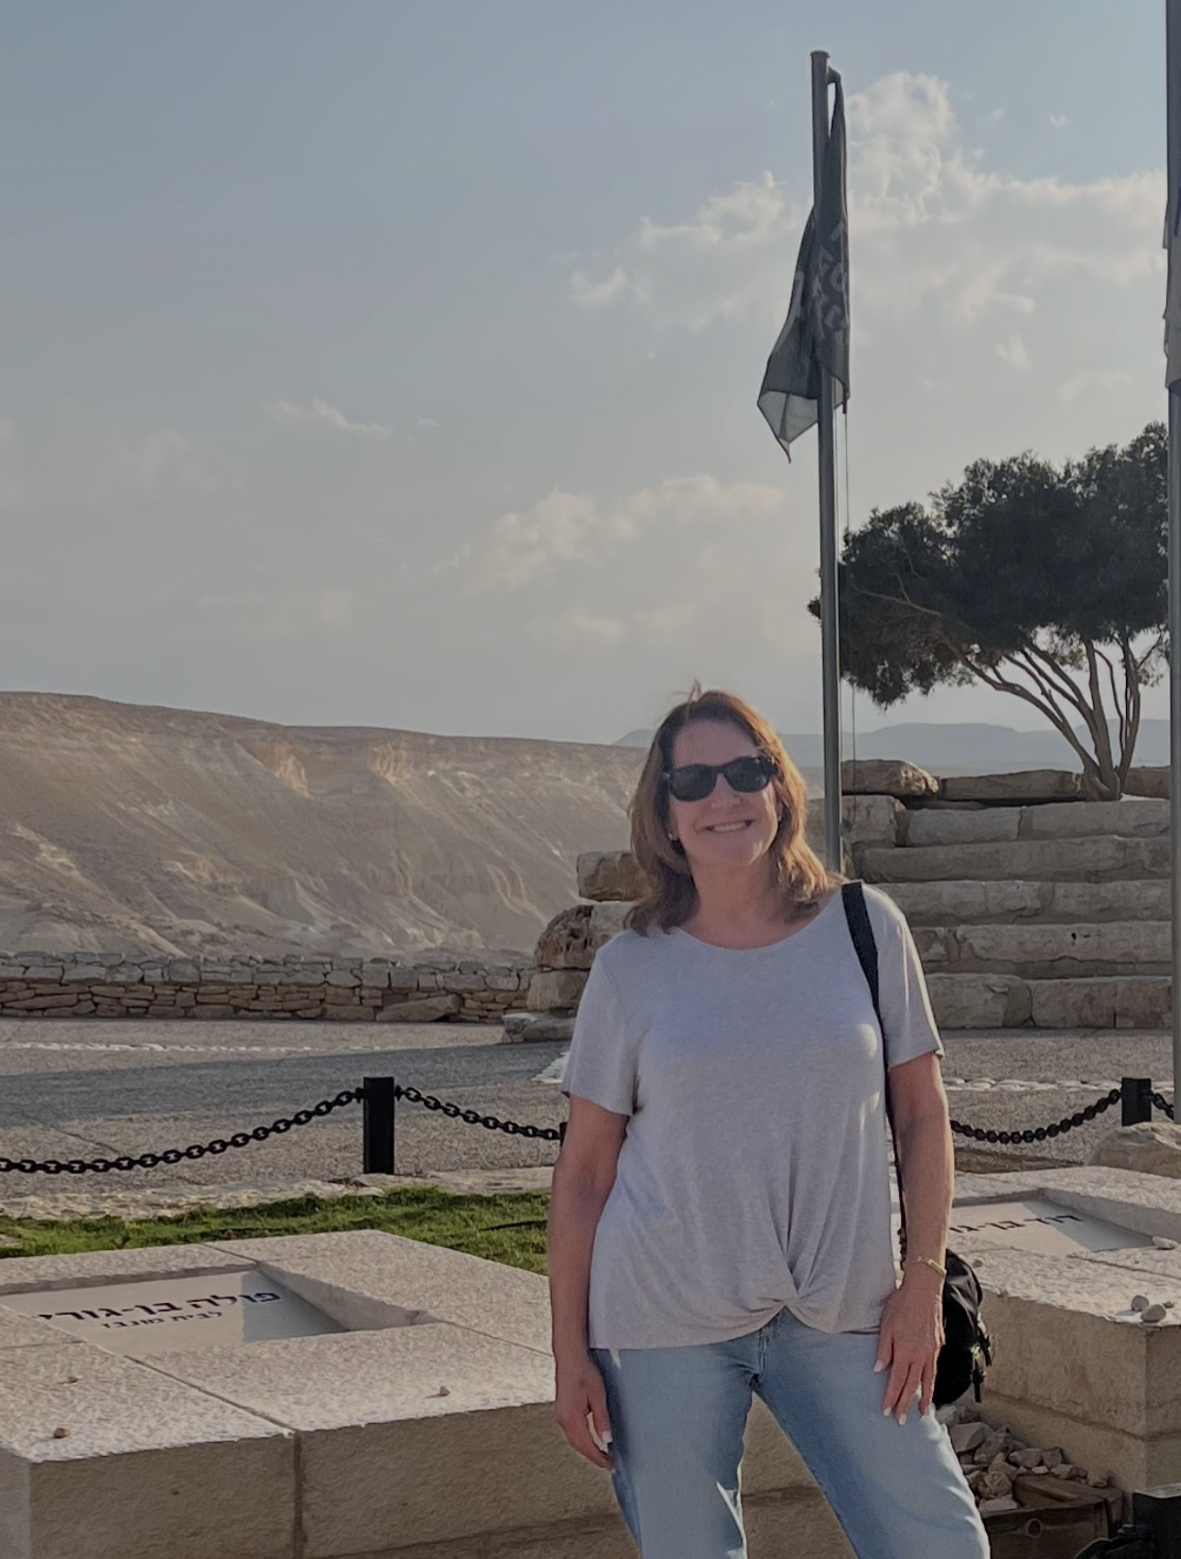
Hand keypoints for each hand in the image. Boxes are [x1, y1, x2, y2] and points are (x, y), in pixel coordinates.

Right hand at [553, 1351, 613, 1469]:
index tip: (609, 1465)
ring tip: (601, 1455)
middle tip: (608, 1464)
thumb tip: (606, 1440)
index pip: (586, 1445)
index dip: (598, 1457)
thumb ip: (601, 1419)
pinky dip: (581, 1441)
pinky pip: (571, 1433)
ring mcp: (561, 1416)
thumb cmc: (583, 1372)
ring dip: (587, 1450)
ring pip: (574, 1440)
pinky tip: (589, 1441)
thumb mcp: (597, 1395)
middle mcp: (563, 1419)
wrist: (569, 1358)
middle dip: (593, 1457)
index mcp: (571, 1417)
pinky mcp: (562, 1412)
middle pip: (579, 1445)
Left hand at [874, 1271, 943, 1424]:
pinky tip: (929, 1388)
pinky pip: (934, 1370)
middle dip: (906, 1404)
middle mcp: (920, 1355)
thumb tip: (879, 1370)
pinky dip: (931, 1383)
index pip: (897, 1380)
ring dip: (923, 1398)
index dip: (891, 1397)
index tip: (886, 1411)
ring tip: (921, 1413)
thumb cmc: (901, 1304)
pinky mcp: (937, 1346)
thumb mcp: (886, 1324)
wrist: (924, 1290)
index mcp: (906, 1351)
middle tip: (901, 1421)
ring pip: (927, 1381)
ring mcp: (931, 1352)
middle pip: (912, 1385)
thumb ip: (883, 1349)